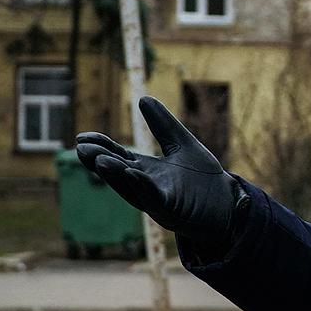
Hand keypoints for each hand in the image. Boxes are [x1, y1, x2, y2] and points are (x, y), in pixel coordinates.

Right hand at [76, 96, 248, 243]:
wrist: (229, 205)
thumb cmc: (204, 179)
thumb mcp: (183, 145)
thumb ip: (164, 126)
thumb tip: (143, 98)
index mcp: (146, 171)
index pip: (119, 157)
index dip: (102, 147)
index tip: (83, 137)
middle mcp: (147, 187)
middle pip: (119, 173)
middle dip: (101, 162)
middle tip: (82, 148)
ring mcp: (158, 201)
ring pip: (133, 188)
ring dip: (117, 174)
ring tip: (102, 160)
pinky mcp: (174, 212)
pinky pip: (156, 199)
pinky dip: (144, 187)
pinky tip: (134, 173)